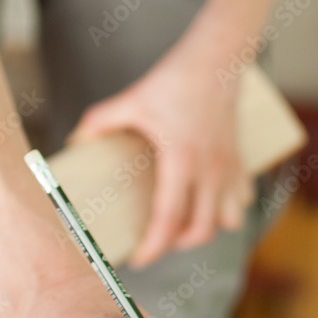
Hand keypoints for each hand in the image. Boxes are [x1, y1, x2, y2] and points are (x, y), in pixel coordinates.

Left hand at [68, 40, 253, 267]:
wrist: (219, 57)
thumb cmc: (178, 78)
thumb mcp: (134, 100)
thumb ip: (102, 121)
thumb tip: (76, 139)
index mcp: (182, 161)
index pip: (169, 219)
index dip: (153, 246)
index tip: (139, 259)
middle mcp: (211, 170)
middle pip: (201, 229)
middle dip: (178, 244)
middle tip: (157, 241)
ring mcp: (230, 167)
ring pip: (227, 220)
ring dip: (207, 228)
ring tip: (185, 223)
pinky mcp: (240, 159)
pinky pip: (240, 198)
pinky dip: (227, 208)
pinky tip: (210, 201)